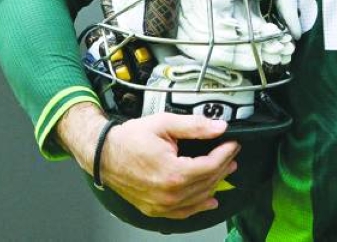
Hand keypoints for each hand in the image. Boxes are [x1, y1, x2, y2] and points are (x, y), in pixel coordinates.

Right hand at [57, 103, 239, 218]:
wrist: (103, 154)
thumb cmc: (129, 139)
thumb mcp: (164, 124)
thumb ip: (194, 126)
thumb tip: (219, 127)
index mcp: (173, 172)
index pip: (211, 165)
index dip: (226, 153)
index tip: (233, 143)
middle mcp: (168, 193)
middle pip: (207, 181)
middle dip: (223, 165)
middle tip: (231, 153)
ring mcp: (161, 204)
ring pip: (198, 198)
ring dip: (215, 183)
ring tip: (225, 170)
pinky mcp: (154, 209)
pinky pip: (183, 213)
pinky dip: (198, 206)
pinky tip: (209, 200)